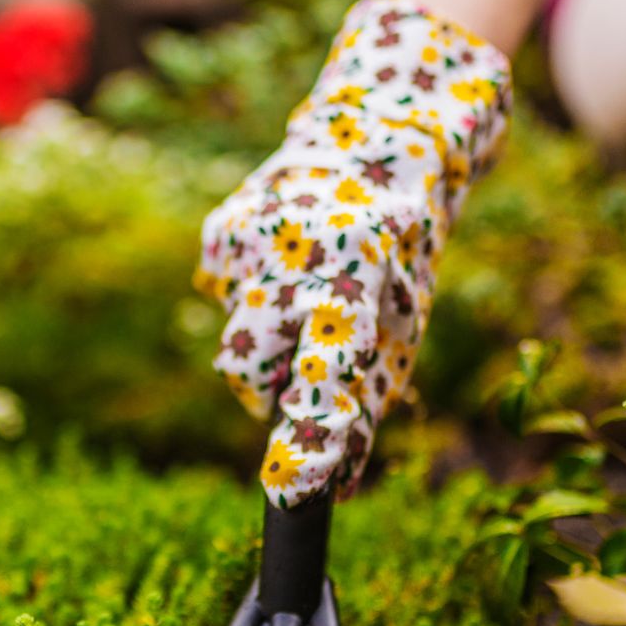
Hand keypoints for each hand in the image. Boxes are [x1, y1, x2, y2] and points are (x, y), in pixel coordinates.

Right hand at [196, 0, 510, 505]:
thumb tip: (338, 488)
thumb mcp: (405, 323)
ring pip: (233, 346)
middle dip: (271, 390)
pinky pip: (220, 302)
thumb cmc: (399, 252)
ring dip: (262, 350)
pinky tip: (282, 266)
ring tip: (302, 306)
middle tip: (307, 365)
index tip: (294, 490)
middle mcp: (297, 252)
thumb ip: (368, 402)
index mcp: (361, 273)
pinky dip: (248, 302)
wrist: (378, 134)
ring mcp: (249, 239)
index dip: (312, 434)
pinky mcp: (220, 231)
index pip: (327, 370)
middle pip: (250, 371)